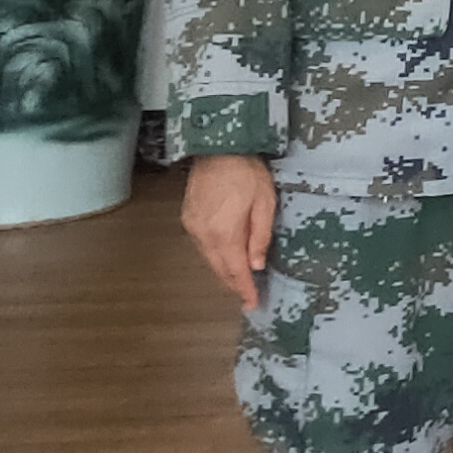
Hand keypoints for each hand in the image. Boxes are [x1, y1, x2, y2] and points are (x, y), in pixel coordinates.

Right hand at [181, 153, 276, 308]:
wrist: (218, 149)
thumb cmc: (247, 172)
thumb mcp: (265, 204)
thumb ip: (260, 237)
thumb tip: (256, 265)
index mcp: (224, 233)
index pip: (236, 271)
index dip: (245, 289)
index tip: (253, 304)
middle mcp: (203, 234)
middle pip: (219, 268)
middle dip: (234, 284)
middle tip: (247, 297)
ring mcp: (192, 226)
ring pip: (209, 258)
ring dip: (223, 271)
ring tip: (239, 282)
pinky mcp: (188, 218)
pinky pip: (202, 245)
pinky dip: (214, 256)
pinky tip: (225, 257)